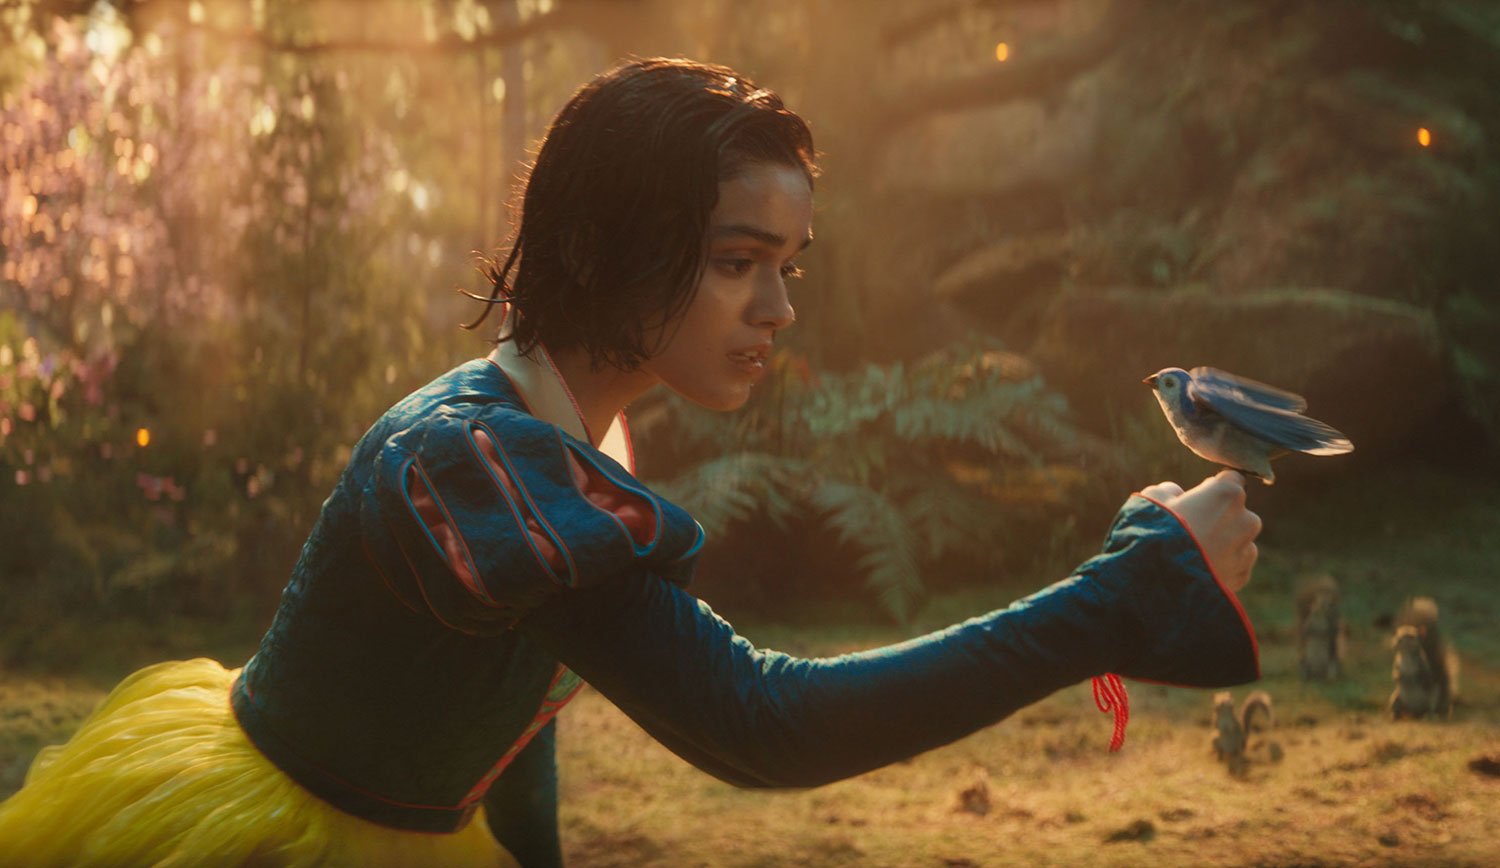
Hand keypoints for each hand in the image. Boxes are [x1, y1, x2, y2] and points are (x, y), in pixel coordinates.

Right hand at [1140, 470, 1260, 592]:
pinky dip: (1222, 565)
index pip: (1232, 479)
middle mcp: (1246, 520)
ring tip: (1192, 554)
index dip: (1214, 487)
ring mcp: (1246, 550)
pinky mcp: (1241, 576)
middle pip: (1238, 512)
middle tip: (1191, 528)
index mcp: (1227, 494)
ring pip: (1239, 540)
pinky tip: (1197, 569)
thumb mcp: (1151, 499)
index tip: (1199, 496)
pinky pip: (1235, 564)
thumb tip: (1176, 494)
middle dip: (1220, 517)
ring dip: (1223, 543)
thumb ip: (1169, 491)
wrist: (1155, 583)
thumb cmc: (1153, 533)